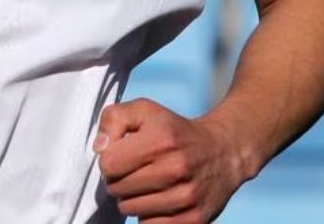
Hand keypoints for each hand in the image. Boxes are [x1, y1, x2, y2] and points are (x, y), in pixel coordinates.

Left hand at [94, 100, 252, 222]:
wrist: (223, 151)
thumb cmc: (175, 130)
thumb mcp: (145, 110)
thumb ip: (114, 119)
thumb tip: (100, 148)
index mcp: (161, 140)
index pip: (108, 164)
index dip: (109, 160)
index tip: (121, 155)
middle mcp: (175, 168)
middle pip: (117, 189)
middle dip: (119, 180)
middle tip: (134, 170)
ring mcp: (186, 196)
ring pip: (130, 209)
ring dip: (132, 198)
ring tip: (147, 184)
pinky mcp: (194, 219)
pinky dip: (148, 215)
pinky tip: (158, 199)